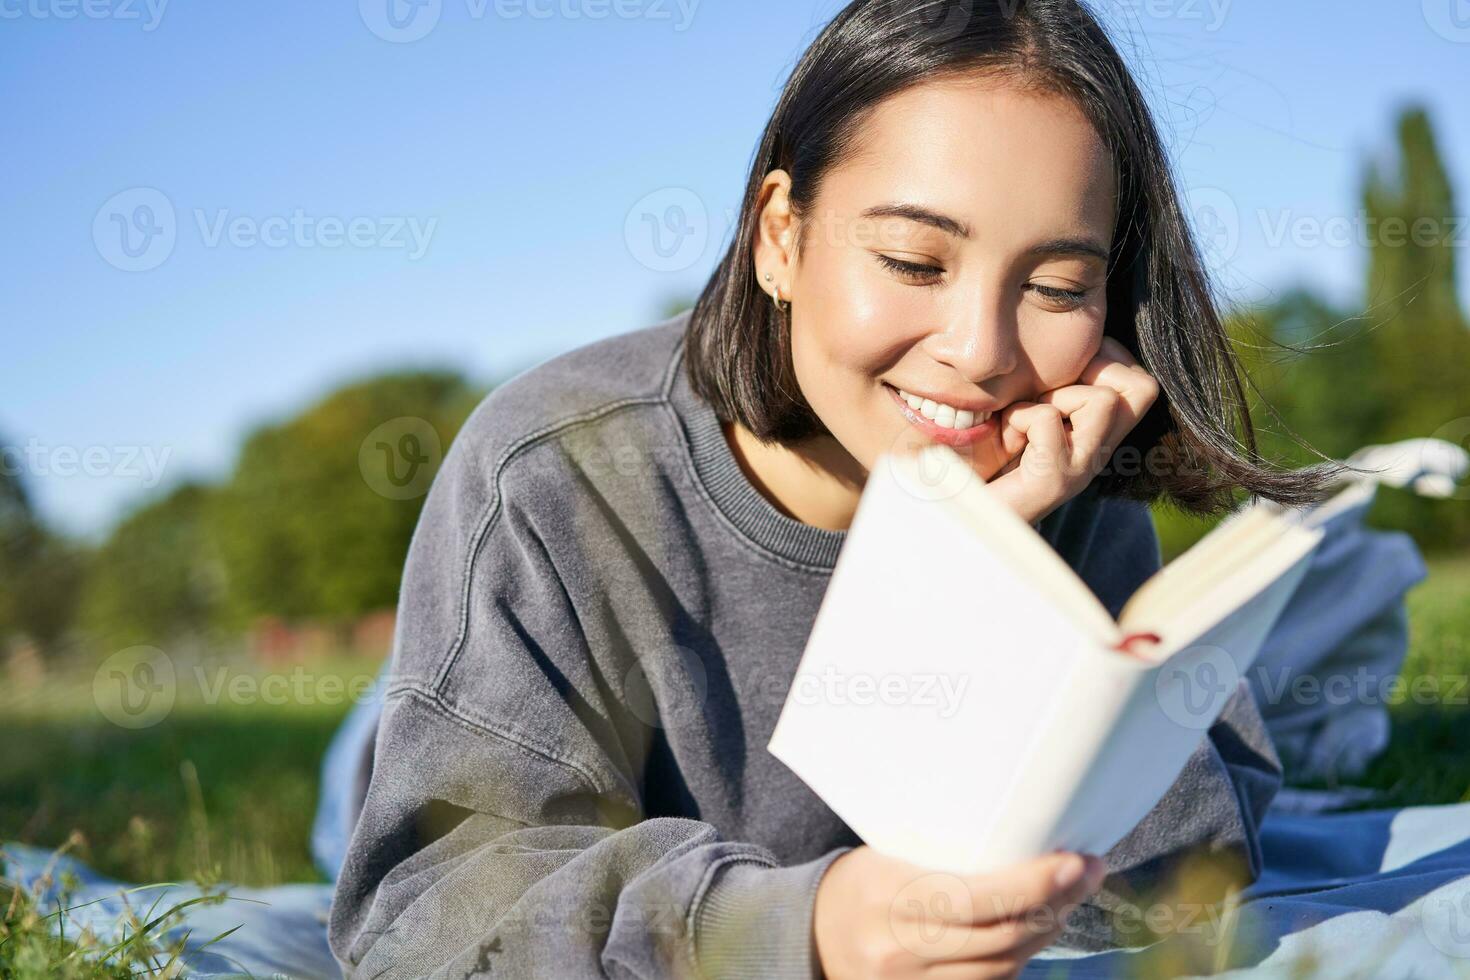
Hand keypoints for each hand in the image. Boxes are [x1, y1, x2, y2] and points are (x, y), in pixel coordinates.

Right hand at [813, 845, 1106, 979]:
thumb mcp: (888, 854)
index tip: (1074, 861)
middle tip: (1087, 871)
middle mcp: (899, 949)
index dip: (1033, 885)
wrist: (813, 933)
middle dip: (1054, 904)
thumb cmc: (861, 881)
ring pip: (1001, 968)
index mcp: (888, 896)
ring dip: (1044, 932)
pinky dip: (1018, 960)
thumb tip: (1019, 833)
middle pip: (999, 937)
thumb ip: (944, 855)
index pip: (975, 899)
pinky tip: (1035, 930)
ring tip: (1068, 897)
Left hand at [984, 338, 1158, 525]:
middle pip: (1143, 388)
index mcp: (1095, 435)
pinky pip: (1047, 419)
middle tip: (1053, 391)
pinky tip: (1007, 440)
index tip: (1070, 366)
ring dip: (1057, 396)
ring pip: (1103, 400)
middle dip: (1096, 370)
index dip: (1112, 357)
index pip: (1143, 384)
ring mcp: (1080, 469)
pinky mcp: (1053, 481)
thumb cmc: (983, 457)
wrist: (960, 511)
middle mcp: (1096, 453)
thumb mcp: (1024, 409)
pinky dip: (1020, 418)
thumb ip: (1050, 383)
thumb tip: (1067, 338)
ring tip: (1026, 418)